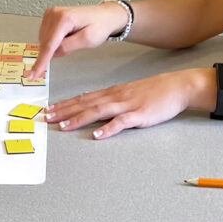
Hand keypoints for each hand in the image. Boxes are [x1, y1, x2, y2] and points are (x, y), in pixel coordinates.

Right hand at [27, 2, 128, 79]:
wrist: (104, 15)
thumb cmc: (99, 26)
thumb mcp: (87, 40)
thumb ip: (68, 47)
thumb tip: (52, 53)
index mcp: (64, 18)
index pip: (49, 45)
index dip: (40, 62)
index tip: (33, 74)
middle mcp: (55, 13)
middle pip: (45, 43)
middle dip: (53, 51)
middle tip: (73, 46)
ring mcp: (51, 13)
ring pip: (43, 40)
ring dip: (53, 46)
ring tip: (71, 38)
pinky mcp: (50, 15)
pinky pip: (45, 35)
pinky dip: (53, 41)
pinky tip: (66, 36)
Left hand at [43, 68, 212, 138]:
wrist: (176, 86)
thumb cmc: (154, 91)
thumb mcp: (129, 91)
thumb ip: (110, 98)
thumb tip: (91, 104)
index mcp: (113, 92)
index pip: (83, 98)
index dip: (64, 104)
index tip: (48, 109)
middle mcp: (116, 97)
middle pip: (86, 104)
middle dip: (64, 111)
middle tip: (46, 117)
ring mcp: (127, 105)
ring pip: (99, 111)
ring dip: (79, 118)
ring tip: (63, 126)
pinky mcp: (140, 115)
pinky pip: (122, 123)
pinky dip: (108, 129)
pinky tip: (97, 135)